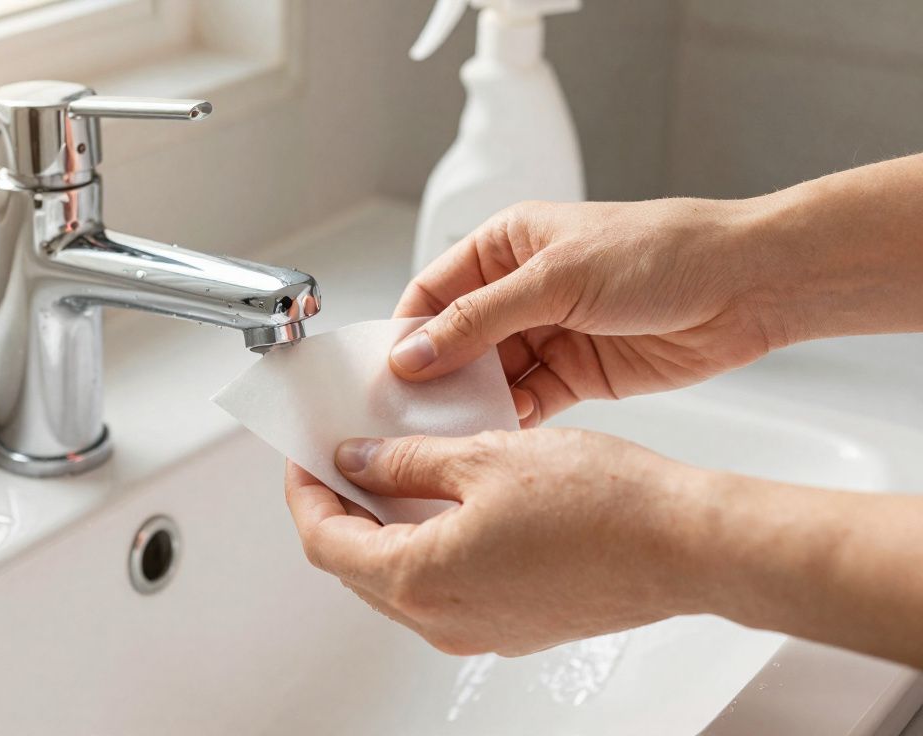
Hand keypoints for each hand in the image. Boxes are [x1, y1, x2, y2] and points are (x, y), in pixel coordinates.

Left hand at [284, 429, 710, 655]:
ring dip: (381, 528)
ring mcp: (477, 631)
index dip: (305, 493)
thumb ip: (405, 462)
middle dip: (338, 509)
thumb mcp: (484, 458)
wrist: (687, 546)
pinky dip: (424, 545)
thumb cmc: (602, 503)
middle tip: (339, 457)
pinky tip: (442, 501)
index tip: (304, 456)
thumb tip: (356, 461)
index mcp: (420, 580)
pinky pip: (441, 588)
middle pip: (354, 566)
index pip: (324, 541)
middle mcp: (441, 621)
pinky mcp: (511, 625)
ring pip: (397, 579)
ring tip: (388, 468)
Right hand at [391, 198, 787, 426]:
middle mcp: (519, 291)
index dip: (407, 333)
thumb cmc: (661, 252)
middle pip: (454, 341)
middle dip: (433, 378)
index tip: (386, 376)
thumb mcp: (555, 278)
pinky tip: (495, 438)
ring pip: (488, 377)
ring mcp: (548, 334)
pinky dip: (509, 421)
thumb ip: (479, 320)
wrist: (746, 285)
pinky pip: (527, 403)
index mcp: (505, 246)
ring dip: (470, 404)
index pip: (432, 292)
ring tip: (447, 436)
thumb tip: (413, 353)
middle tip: (407, 418)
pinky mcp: (576, 375)